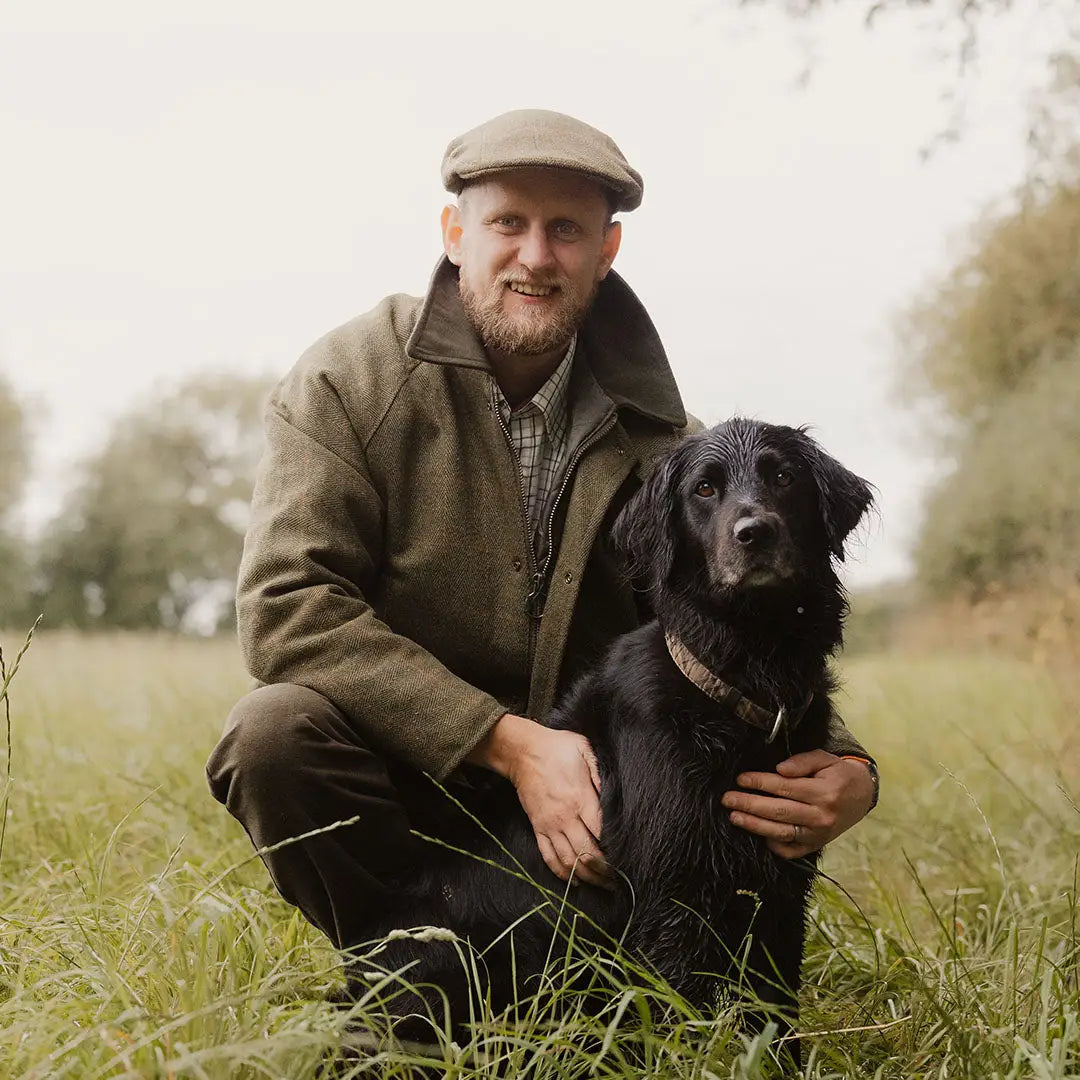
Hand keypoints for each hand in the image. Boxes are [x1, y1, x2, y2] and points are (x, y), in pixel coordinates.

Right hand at [467, 713, 613, 887]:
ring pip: (569, 861)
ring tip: (602, 884)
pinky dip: (562, 873)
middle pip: (586, 853)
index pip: (600, 832)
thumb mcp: (584, 749)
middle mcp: (564, 817)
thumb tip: (615, 792)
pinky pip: (549, 857)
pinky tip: (575, 881)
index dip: (614, 849)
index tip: (627, 857)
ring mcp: (549, 825)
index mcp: (579, 797)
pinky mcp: (537, 828)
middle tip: (618, 880)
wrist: (523, 751)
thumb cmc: (557, 748)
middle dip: (604, 871)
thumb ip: (600, 771)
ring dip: (586, 877)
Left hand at [720, 750, 873, 858]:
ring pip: (782, 833)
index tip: (740, 779)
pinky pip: (791, 851)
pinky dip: (773, 844)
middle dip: (749, 805)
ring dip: (755, 826)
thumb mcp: (824, 759)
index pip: (784, 787)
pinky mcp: (816, 845)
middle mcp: (821, 816)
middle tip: (728, 799)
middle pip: (779, 811)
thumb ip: (802, 762)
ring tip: (734, 817)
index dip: (760, 783)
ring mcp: (819, 834)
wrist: (862, 795)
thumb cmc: (837, 773)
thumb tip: (778, 769)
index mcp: (824, 792)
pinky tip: (758, 834)